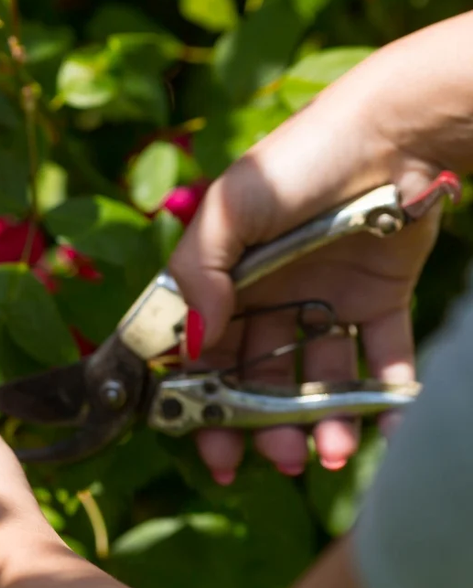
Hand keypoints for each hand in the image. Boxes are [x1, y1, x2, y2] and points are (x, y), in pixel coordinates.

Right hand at [167, 16, 472, 482]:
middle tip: (276, 458)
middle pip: (257, 377)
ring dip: (318, 422)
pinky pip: (382, 359)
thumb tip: (192, 348)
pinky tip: (384, 425)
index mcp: (223, 281)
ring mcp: (324, 301)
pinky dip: (386, 396)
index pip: (202, 355)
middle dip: (260, 425)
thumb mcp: (228, 210)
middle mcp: (268, 297)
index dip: (200, 402)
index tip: (207, 446)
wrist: (395, 129)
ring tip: (329, 451)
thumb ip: (199, 275)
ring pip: (316, 378)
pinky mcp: (380, 300)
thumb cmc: (299, 160)